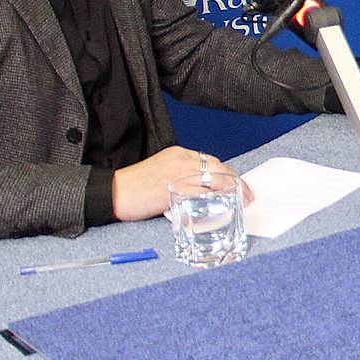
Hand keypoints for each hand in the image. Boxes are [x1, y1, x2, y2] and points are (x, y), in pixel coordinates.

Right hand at [113, 146, 246, 221]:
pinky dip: (217, 198)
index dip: (228, 174)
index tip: (237, 185)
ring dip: (231, 190)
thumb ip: (181, 179)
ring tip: (242, 201)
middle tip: (247, 195)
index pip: (211, 161)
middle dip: (236, 181)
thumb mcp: (161, 175)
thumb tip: (199, 192)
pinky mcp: (174, 187)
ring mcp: (178, 172)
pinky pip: (202, 192)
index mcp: (178, 154)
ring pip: (214, 178)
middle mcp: (181, 159)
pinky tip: (225, 205)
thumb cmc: (133, 188)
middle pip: (218, 167)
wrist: (112, 192)